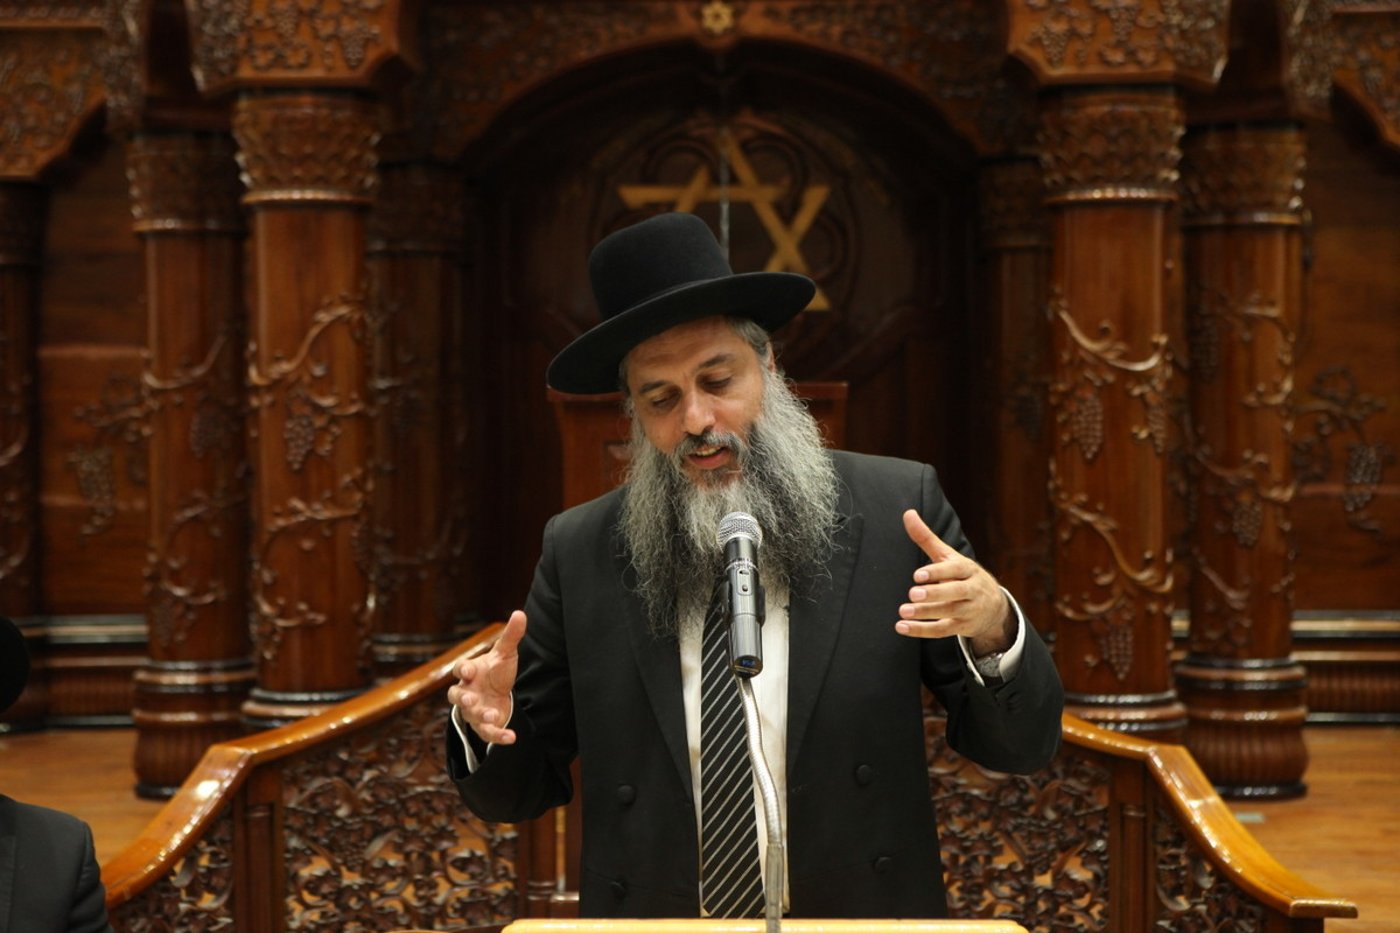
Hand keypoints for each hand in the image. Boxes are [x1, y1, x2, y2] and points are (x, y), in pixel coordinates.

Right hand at [448, 610, 526, 744]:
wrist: (499, 692)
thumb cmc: (496, 671)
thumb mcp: (505, 653)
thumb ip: (511, 636)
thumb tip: (520, 613)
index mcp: (469, 672)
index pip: (459, 669)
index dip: (462, 670)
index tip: (469, 670)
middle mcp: (467, 692)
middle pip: (456, 696)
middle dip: (463, 698)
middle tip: (472, 700)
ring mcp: (473, 710)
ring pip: (470, 716)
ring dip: (480, 716)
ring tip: (492, 716)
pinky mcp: (484, 725)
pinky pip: (487, 733)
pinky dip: (498, 736)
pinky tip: (512, 737)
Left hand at [896, 509, 1012, 654]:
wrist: (994, 607)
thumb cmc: (962, 576)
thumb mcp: (948, 556)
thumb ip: (926, 537)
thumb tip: (907, 513)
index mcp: (967, 569)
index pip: (955, 570)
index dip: (937, 572)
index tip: (918, 574)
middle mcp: (971, 590)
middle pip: (956, 592)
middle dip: (935, 594)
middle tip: (912, 593)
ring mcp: (968, 610)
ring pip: (949, 613)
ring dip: (926, 613)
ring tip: (903, 611)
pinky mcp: (962, 628)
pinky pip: (942, 631)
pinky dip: (922, 630)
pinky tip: (902, 627)